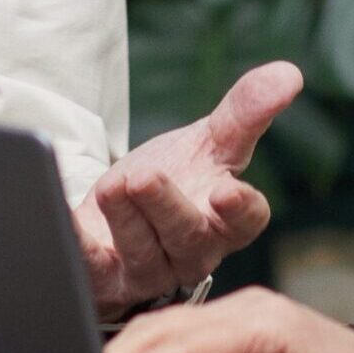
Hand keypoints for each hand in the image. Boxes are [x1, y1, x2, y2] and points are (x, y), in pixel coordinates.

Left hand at [74, 62, 301, 317]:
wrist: (120, 212)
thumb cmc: (176, 179)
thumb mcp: (209, 143)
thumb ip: (246, 112)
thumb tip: (289, 73)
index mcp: (225, 221)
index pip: (246, 221)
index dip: (240, 210)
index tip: (227, 192)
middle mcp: (191, 253)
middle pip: (187, 237)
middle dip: (165, 208)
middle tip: (143, 177)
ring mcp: (148, 270)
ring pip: (142, 253)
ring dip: (125, 219)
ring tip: (110, 186)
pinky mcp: (104, 278)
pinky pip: (89, 266)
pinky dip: (77, 245)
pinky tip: (64, 219)